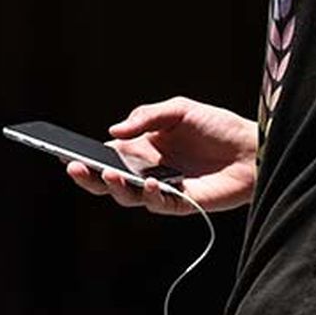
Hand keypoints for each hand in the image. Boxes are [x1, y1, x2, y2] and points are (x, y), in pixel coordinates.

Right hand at [66, 97, 257, 215]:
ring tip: (112, 175)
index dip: (84, 156)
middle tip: (75, 168)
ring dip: (117, 188)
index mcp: (141, 149)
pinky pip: (161, 204)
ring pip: (130, 198)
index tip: (63, 152)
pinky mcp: (184, 204)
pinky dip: (152, 195)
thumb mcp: (179, 110)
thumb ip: (146, 118)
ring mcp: (165, 189)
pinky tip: (151, 182)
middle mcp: (148, 171)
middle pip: (109, 182)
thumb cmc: (217, 126)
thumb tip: (112, 132)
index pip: (105, 156)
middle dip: (89, 178)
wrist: (253, 147)